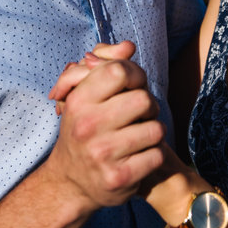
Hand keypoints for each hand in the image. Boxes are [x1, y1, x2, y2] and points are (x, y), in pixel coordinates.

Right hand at [44, 42, 165, 211]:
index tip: (133, 86)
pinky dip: (153, 155)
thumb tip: (128, 46)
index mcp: (79, 102)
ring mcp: (103, 154)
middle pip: (144, 99)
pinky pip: (157, 155)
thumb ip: (106, 64)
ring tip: (139, 136)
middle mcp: (88, 126)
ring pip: (155, 128)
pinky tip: (139, 156)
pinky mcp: (120, 178)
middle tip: (139, 115)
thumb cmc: (84, 130)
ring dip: (153, 131)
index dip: (135, 75)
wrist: (70, 182)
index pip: (119, 71)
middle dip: (148, 106)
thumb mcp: (85, 95)